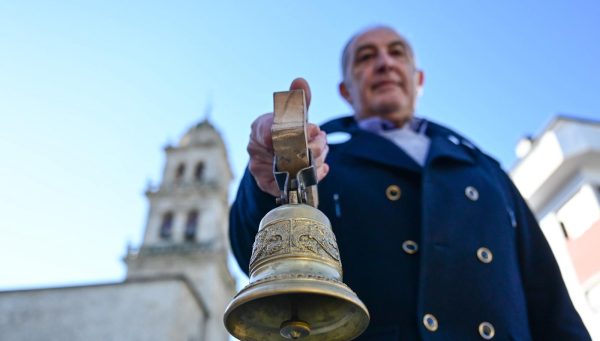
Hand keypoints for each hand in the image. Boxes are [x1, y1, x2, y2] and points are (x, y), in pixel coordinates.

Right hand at [247, 78, 329, 196]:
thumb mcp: (291, 115)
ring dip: (315, 159)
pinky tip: (322, 167)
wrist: (273, 158)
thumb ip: (298, 100)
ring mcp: (261, 169)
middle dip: (312, 145)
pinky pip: (290, 184)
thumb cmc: (282, 132)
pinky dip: (311, 176)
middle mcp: (256, 150)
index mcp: (259, 129)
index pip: (275, 129)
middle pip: (286, 150)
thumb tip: (300, 82)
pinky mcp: (269, 185)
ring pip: (292, 167)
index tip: (314, 128)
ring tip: (323, 150)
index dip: (299, 130)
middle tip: (322, 140)